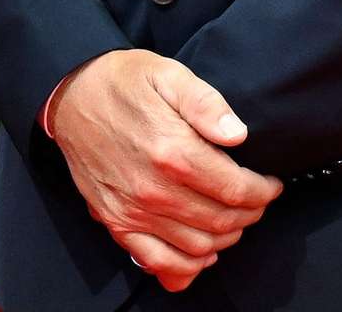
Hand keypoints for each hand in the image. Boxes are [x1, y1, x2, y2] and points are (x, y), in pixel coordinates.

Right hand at [43, 51, 280, 292]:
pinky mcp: (116, 220)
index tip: (270, 184)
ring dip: (225, 238)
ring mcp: (133, 210)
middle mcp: (154, 189)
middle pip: (222, 220)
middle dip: (249, 214)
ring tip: (233, 220)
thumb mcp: (168, 74)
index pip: (237, 190)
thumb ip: (206, 103)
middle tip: (256, 200)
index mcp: (173, 152)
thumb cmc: (122, 82)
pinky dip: (186, 267)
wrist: (71, 94)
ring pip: (198, 245)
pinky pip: (157, 261)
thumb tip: (239, 135)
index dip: (263, 191)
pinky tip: (202, 253)